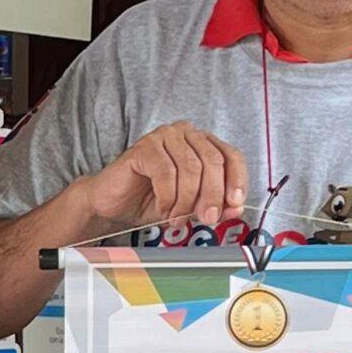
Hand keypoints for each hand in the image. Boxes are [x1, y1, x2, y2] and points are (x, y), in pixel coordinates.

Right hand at [81, 123, 248, 237]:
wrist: (114, 205)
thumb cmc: (152, 200)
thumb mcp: (191, 207)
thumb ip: (216, 204)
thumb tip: (236, 208)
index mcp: (202, 143)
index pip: (231, 155)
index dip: (237, 180)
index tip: (234, 203)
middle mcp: (186, 133)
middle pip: (213, 161)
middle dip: (212, 195)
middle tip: (206, 218)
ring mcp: (165, 136)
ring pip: (191, 169)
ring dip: (186, 201)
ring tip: (176, 217)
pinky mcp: (145, 146)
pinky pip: (166, 173)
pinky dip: (167, 197)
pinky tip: (162, 207)